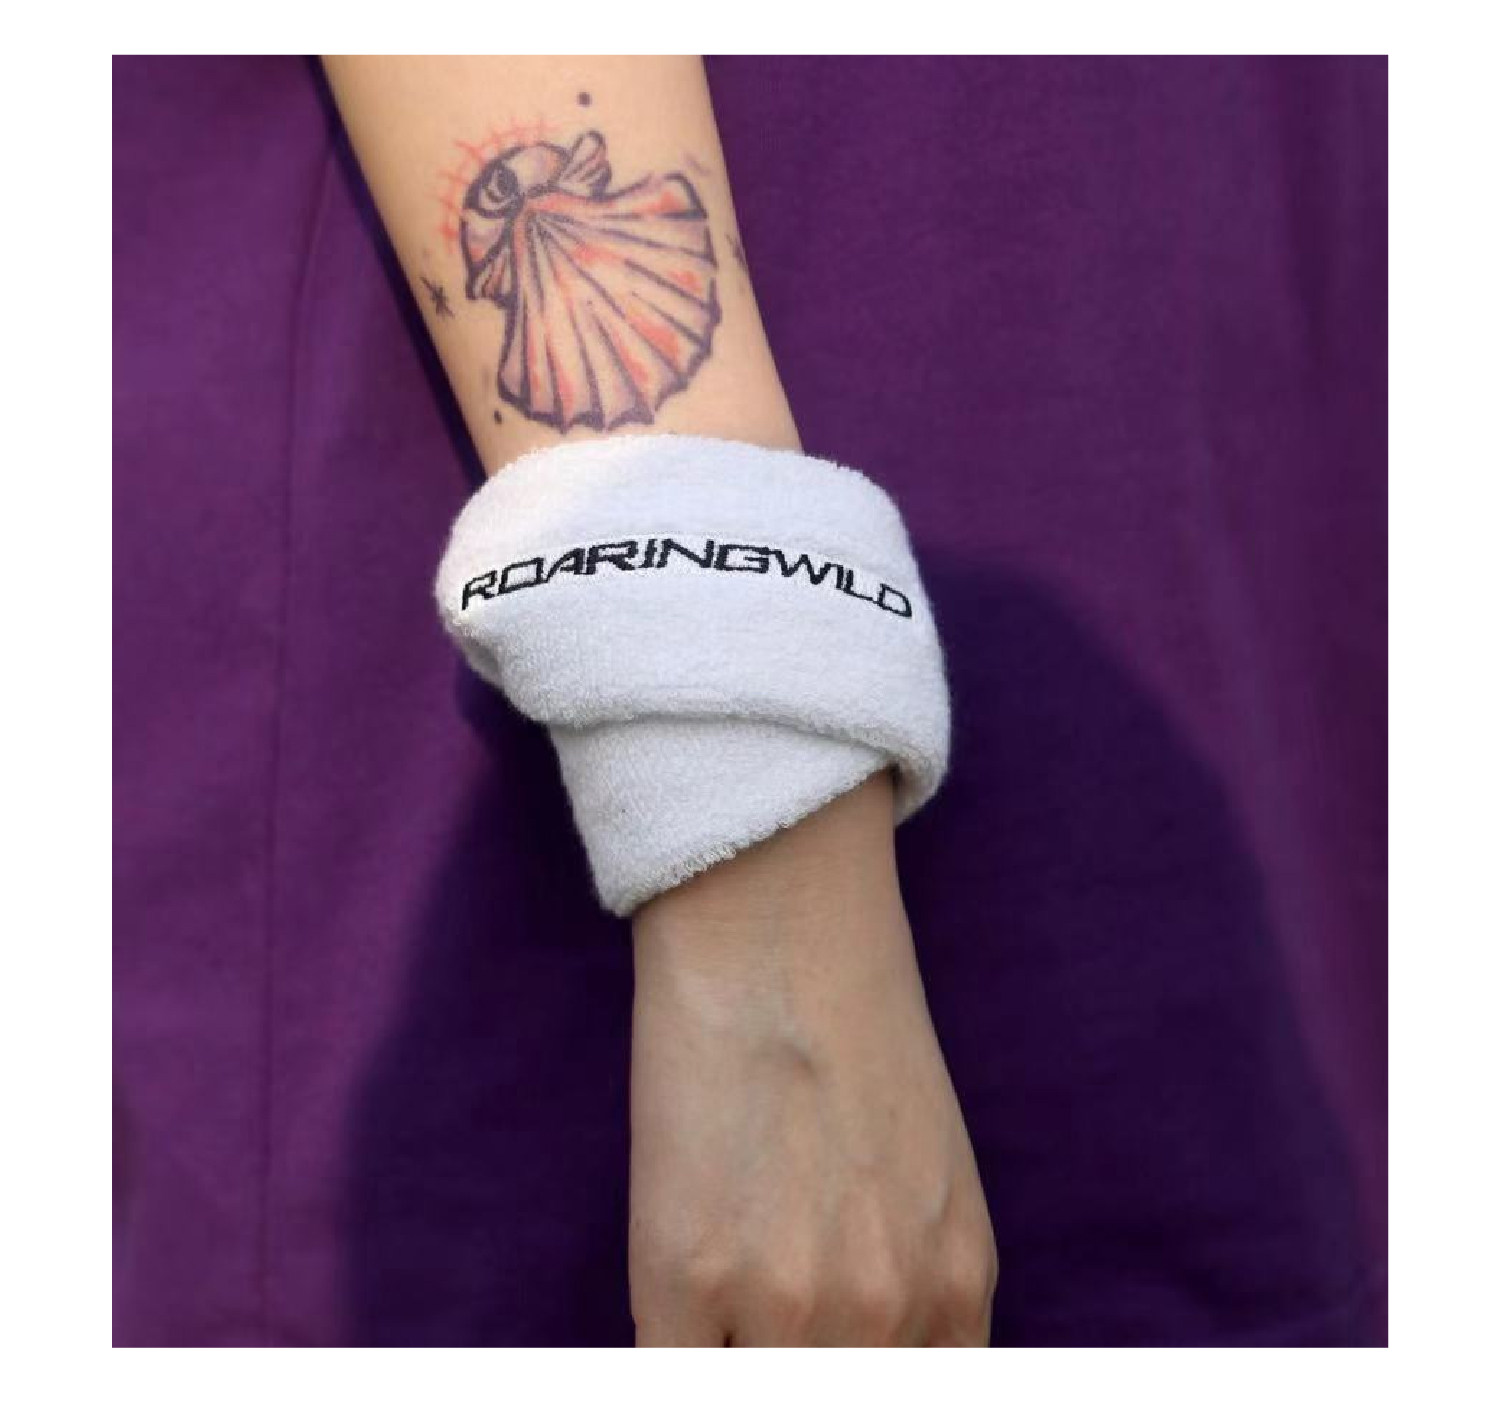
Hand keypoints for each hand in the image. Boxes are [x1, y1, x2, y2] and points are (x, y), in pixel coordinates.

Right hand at [628, 773, 996, 1345]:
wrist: (777, 938)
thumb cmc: (851, 1037)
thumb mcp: (929, 1176)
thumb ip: (912, 1283)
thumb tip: (865, 1352)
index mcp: (955, 1288)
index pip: (910, 1404)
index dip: (855, 1375)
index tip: (819, 1346)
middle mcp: (885, 1314)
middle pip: (830, 1396)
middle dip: (792, 1356)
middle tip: (767, 1302)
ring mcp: (786, 1303)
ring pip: (753, 1388)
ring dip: (729, 1346)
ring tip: (722, 1274)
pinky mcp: (684, 1275)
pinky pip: (667, 1377)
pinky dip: (670, 1347)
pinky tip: (673, 1296)